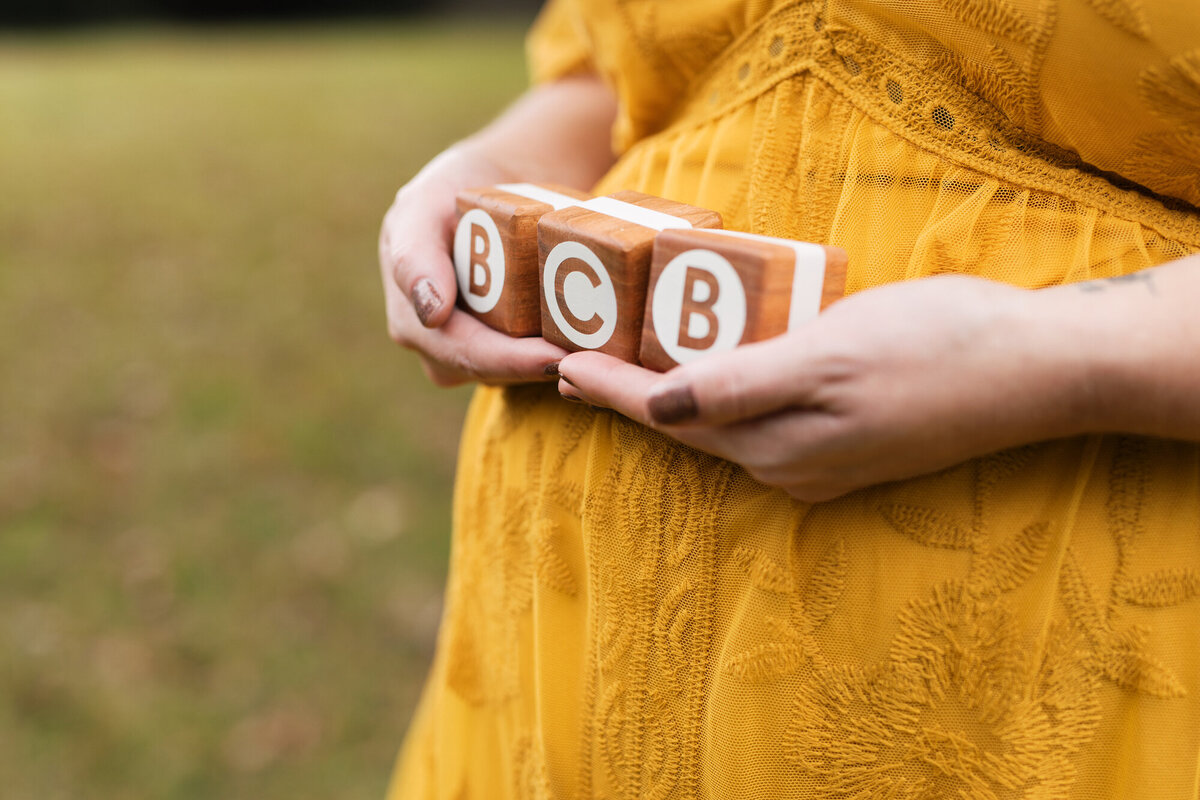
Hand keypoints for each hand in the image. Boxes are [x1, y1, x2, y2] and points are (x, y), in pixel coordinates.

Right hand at [379, 77, 615, 386]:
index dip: (509, 361)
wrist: (487, 186)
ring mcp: (470, 354)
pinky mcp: (503, 350)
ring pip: (514, 375)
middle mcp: (437, 349)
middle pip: (492, 372)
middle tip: (591, 363)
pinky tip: (594, 349)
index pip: (463, 353)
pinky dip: (560, 354)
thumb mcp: (423, 205)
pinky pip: (531, 363)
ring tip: (598, 356)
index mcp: (410, 319)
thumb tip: (431, 312)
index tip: (556, 357)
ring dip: (554, 367)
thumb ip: (414, 254)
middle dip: (540, 369)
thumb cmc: (449, 190)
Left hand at [556, 275, 1091, 500]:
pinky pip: (763, 421)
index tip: (559, 365)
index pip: (669, 415)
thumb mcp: (827, 355)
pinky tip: (716, 371)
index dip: (611, 390)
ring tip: (628, 365)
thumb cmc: (933, 347)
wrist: (1036, 369)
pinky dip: (724, 395)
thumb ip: (741, 385)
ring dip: (673, 398)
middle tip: (577, 365)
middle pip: (688, 428)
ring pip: (724, 428)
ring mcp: (822, 458)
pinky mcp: (850, 441)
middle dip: (629, 398)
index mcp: (775, 445)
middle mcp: (789, 463)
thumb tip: (662, 404)